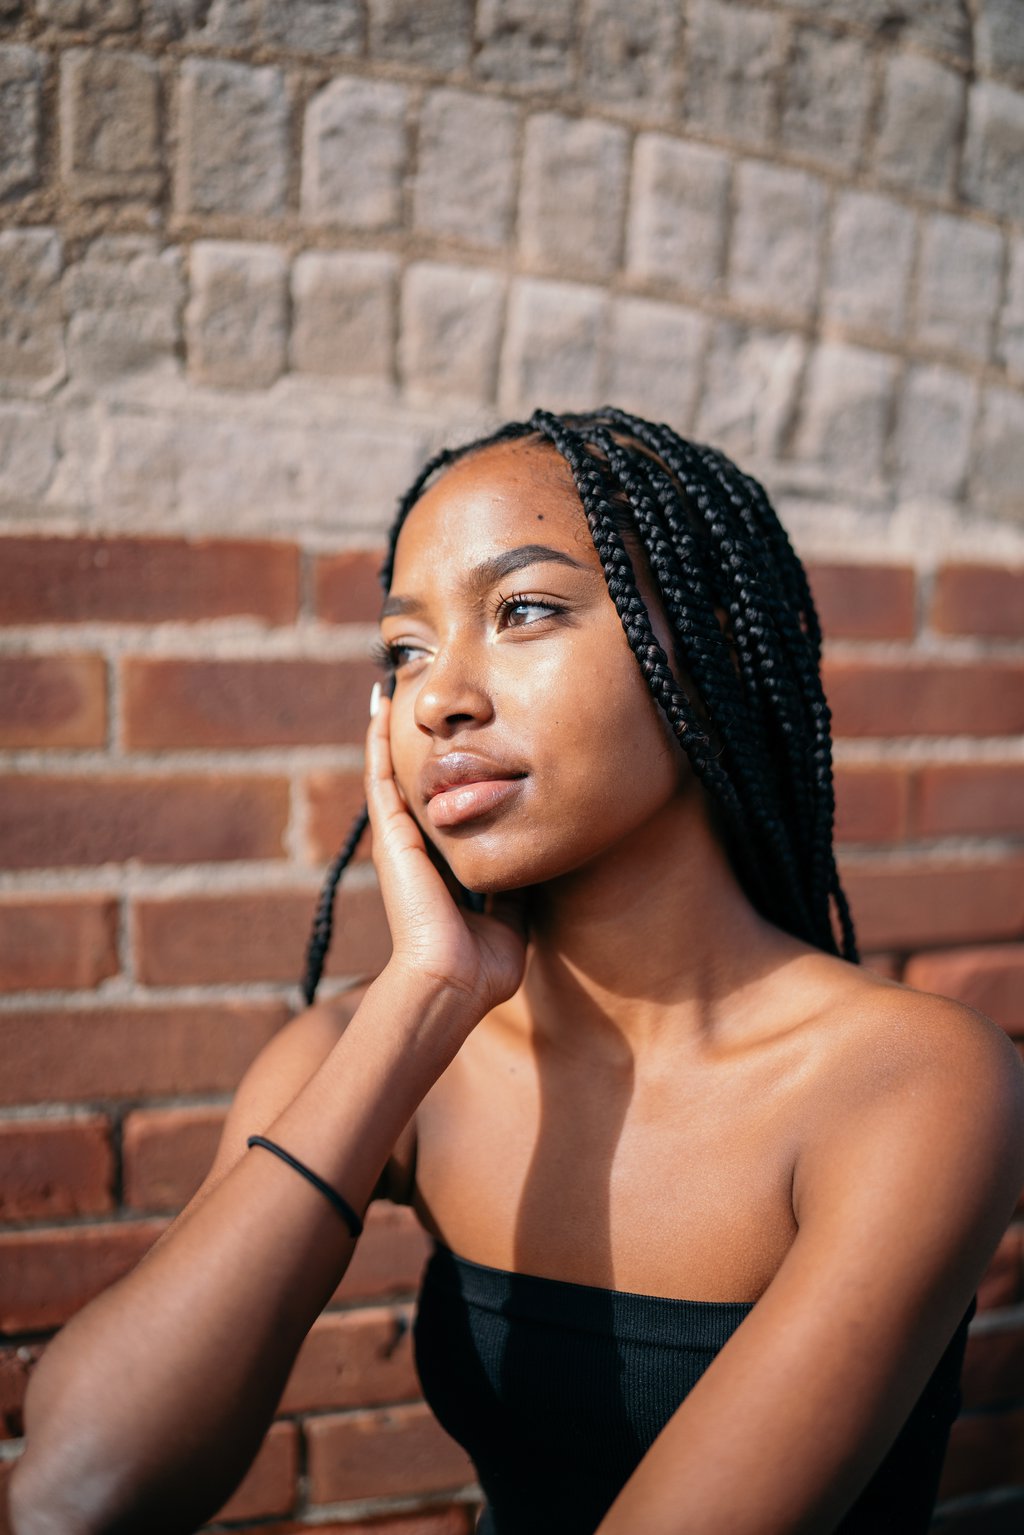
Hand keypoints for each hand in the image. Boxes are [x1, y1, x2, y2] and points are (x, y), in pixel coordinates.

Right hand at [365, 689, 528, 1018]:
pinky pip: (381, 779)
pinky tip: (380, 710)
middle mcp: (416, 849)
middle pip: (413, 782)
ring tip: (392, 689)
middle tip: (415, 698)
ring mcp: (399, 842)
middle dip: (417, 744)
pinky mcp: (391, 838)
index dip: (447, 776)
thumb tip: (539, 862)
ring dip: (391, 733)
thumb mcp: (512, 916)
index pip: (443, 809)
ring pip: (391, 773)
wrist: (452, 983)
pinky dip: (378, 744)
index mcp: (442, 867)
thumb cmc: (481, 966)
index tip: (457, 742)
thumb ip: (519, 887)